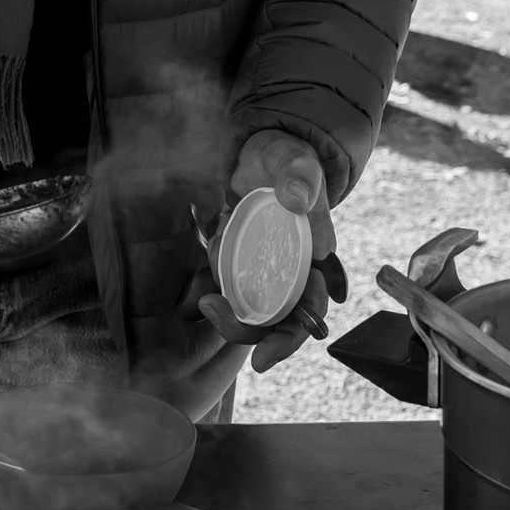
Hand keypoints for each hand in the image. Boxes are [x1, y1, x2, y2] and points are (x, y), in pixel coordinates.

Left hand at [197, 130, 338, 372]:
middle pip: (275, 320)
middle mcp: (289, 271)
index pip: (310, 310)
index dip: (289, 339)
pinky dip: (209, 285)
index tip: (262, 360)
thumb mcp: (296, 161)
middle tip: (214, 315)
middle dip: (246, 331)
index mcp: (313, 261)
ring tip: (202, 299)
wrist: (261, 149)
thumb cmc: (287, 159)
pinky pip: (224, 283)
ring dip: (224, 309)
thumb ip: (300, 176)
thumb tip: (298, 203)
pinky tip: (196, 285)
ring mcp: (262, 266)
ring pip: (247, 306)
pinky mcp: (237, 256)